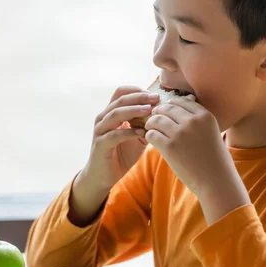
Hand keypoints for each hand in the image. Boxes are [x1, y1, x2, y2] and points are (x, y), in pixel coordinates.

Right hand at [69, 86, 158, 224]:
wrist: (103, 176)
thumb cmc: (121, 154)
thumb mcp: (137, 137)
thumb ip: (146, 125)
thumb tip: (165, 116)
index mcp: (111, 113)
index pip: (121, 92)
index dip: (137, 90)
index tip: (154, 94)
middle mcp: (103, 118)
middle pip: (120, 100)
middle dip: (139, 97)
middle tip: (155, 98)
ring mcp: (100, 131)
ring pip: (116, 114)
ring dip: (134, 110)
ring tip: (149, 110)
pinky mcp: (100, 145)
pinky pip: (114, 135)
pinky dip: (128, 132)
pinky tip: (141, 133)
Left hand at [144, 97, 240, 197]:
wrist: (216, 180)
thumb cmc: (215, 158)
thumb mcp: (212, 132)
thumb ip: (199, 119)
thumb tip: (185, 102)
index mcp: (204, 116)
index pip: (181, 101)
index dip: (170, 105)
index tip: (166, 111)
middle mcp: (192, 121)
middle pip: (167, 108)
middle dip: (158, 112)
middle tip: (154, 118)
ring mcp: (180, 134)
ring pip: (157, 120)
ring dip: (151, 123)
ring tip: (150, 128)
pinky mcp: (170, 147)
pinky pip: (152, 134)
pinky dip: (150, 136)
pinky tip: (152, 140)